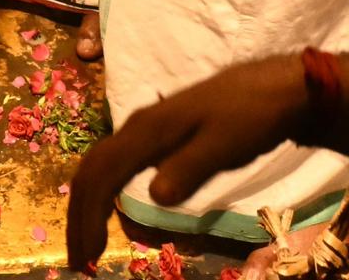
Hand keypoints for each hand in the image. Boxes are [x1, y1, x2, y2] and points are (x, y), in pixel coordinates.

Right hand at [67, 57, 303, 272]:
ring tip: (88, 244)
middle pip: (92, 168)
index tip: (89, 257)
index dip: (88, 215)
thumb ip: (188, 169)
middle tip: (79, 262)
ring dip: (88, 204)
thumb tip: (154, 197)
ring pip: (101, 164)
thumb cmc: (248, 116)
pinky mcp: (158, 133)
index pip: (102, 172)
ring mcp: (146, 127)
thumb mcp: (221, 145)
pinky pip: (117, 163)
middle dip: (79, 215)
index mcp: (148, 128)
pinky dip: (104, 192)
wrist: (269, 87)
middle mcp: (138, 125)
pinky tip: (111, 212)